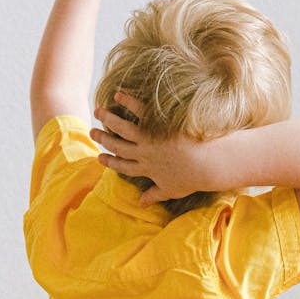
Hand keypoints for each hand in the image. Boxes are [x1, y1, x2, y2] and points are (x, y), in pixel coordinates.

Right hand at [91, 91, 212, 206]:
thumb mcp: (172, 191)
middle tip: (91, 132)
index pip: (124, 166)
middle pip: (118, 146)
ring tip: (97, 110)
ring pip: (123, 128)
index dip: (111, 162)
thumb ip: (155, 195)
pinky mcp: (158, 125)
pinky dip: (129, 102)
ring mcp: (150, 139)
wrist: (207, 164)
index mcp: (147, 169)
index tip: (99, 157)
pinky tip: (118, 94)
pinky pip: (140, 111)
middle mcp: (144, 154)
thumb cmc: (193, 179)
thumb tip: (141, 203)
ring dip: (108, 119)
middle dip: (103, 139)